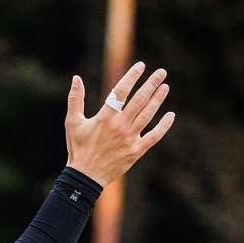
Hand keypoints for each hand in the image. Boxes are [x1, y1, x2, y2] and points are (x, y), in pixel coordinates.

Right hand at [65, 62, 174, 186]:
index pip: (121, 91)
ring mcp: (129, 139)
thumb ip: (75, 99)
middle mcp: (119, 126)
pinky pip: (153, 137)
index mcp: (104, 118)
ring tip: (165, 87)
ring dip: (158, 100)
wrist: (85, 177)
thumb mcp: (72, 122)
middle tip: (161, 72)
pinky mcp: (136, 151)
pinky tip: (171, 115)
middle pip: (139, 100)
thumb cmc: (78, 148)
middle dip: (151, 84)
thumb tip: (76, 78)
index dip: (132, 76)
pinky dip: (164, 126)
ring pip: (148, 115)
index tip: (141, 66)